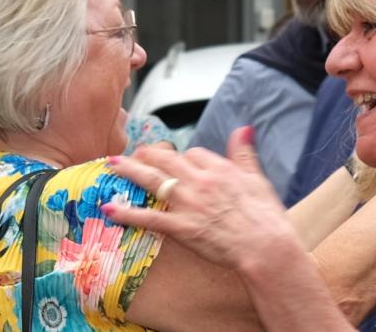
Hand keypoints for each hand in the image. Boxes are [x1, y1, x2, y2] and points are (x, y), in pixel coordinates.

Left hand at [102, 126, 297, 270]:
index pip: (194, 154)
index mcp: (219, 168)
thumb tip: (244, 129)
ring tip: (112, 164)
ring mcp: (188, 203)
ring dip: (129, 170)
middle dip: (148, 154)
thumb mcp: (257, 178)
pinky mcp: (181, 226)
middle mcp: (200, 181)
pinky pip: (149, 217)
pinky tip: (110, 209)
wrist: (265, 245)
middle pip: (167, 160)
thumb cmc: (265, 216)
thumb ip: (244, 153)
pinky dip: (128, 213)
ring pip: (152, 180)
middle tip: (134, 153)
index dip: (184, 157)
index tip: (179, 162)